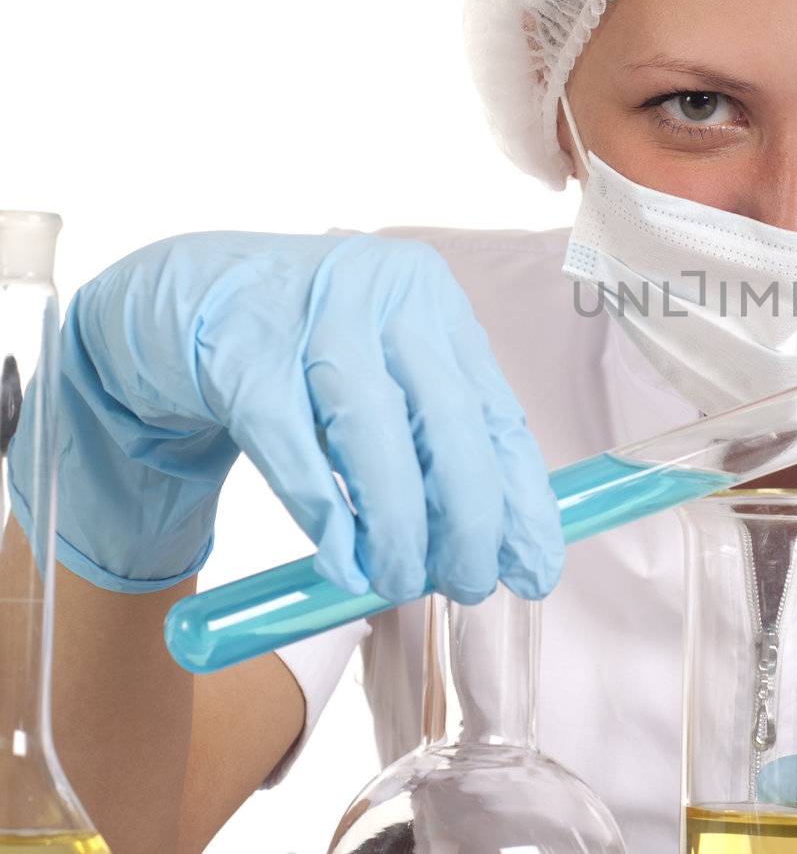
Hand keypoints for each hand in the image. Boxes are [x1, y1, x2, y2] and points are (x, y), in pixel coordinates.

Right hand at [5, 232, 561, 604]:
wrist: (177, 294)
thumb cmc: (301, 349)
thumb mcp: (381, 372)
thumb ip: (431, 441)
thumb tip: (493, 543)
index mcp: (433, 302)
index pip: (497, 413)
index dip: (522, 500)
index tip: (535, 569)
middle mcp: (384, 297)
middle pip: (450, 426)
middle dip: (471, 523)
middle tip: (471, 585)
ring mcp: (310, 318)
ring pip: (375, 440)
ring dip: (398, 530)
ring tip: (403, 583)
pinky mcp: (240, 355)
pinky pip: (293, 450)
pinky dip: (325, 517)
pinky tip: (342, 566)